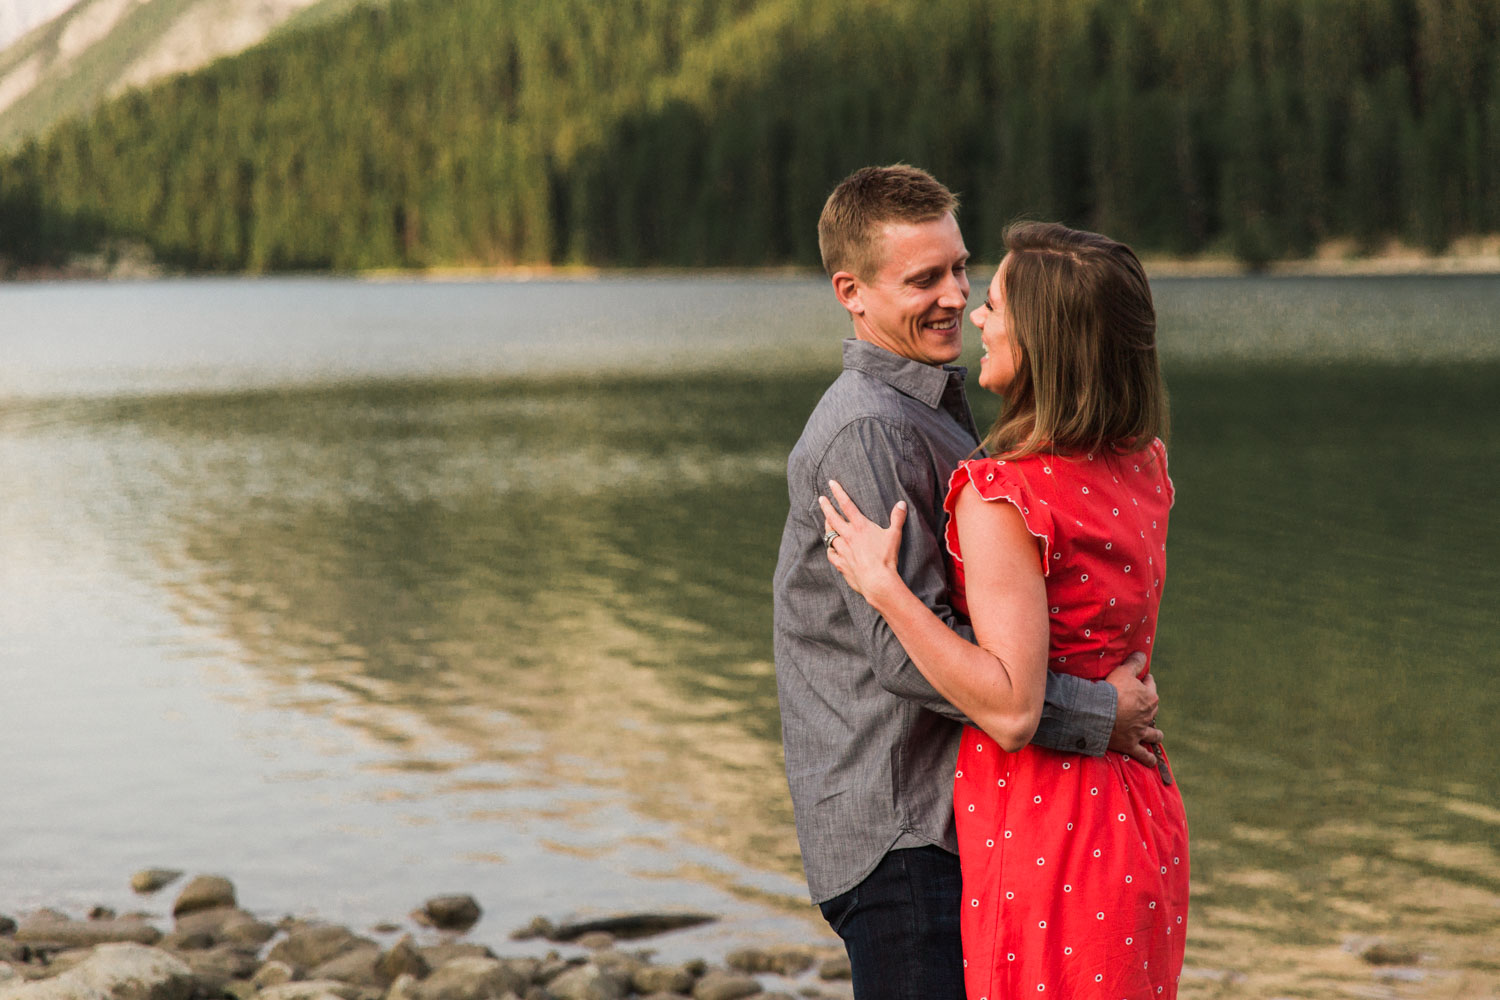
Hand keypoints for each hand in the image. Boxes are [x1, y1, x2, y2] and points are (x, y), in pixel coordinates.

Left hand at [817, 480, 905, 602]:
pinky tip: (831, 548)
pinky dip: (830, 549)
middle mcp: (848, 536)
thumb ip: (897, 518)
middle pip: (832, 518)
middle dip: (826, 507)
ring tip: (827, 522)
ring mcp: (842, 550)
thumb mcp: (894, 535)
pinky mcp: (840, 563)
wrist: (877, 581)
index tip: (831, 483)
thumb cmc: (886, 557)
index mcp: (860, 526)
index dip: (838, 492)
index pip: (846, 505)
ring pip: (829, 535)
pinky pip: (831, 554)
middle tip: (821, 499)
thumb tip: (901, 503)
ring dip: (827, 527)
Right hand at [1105, 653, 1161, 765]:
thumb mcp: (1123, 671)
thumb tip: (1142, 654)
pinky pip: (1143, 755)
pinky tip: (1152, 762)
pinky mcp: (1131, 745)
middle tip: (1141, 703)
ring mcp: (1140, 732)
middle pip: (1153, 708)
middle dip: (1149, 706)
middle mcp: (1149, 715)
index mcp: (1149, 697)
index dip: (1145, 680)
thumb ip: (1134, 663)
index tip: (1142, 678)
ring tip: (1156, 735)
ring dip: (1155, 734)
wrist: (1100, 715)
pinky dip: (1148, 759)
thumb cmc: (1112, 691)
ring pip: (1154, 734)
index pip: (1150, 685)